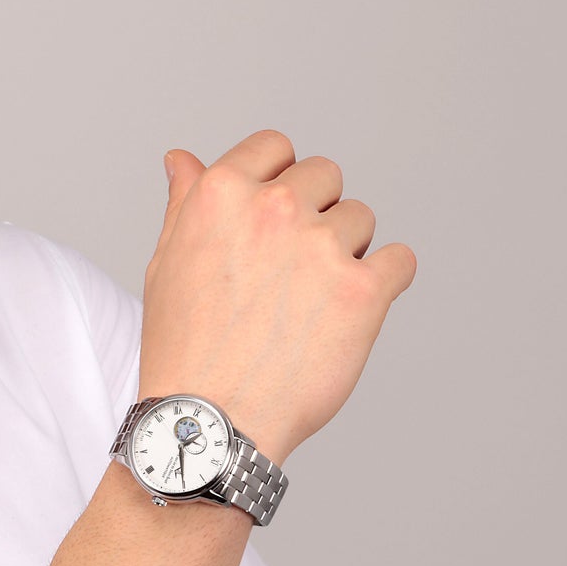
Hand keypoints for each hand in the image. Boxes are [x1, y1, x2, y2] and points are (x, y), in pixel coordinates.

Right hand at [141, 129, 414, 465]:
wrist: (211, 418)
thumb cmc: (183, 346)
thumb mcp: (167, 261)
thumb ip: (185, 202)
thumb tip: (182, 159)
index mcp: (221, 193)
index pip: (275, 147)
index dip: (277, 177)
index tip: (275, 213)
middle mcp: (274, 208)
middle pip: (324, 176)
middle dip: (313, 212)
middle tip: (288, 269)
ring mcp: (323, 247)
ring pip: (361, 219)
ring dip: (345, 250)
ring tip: (308, 301)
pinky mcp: (364, 290)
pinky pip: (400, 260)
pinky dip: (384, 280)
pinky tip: (350, 309)